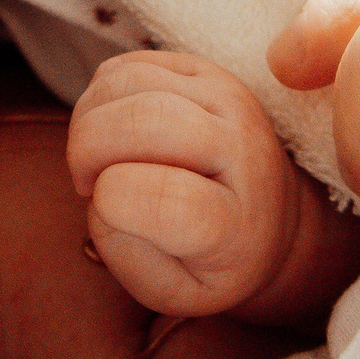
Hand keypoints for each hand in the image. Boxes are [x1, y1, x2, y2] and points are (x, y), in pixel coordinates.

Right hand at [68, 51, 359, 323]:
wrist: (273, 220)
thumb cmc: (213, 262)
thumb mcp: (174, 292)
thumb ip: (128, 255)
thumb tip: (102, 190)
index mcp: (238, 223)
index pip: (166, 199)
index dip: (111, 204)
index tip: (106, 212)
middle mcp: (242, 150)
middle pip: (142, 120)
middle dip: (86, 151)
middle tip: (87, 182)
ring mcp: (227, 101)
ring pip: (128, 82)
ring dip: (87, 119)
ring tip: (96, 156)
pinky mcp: (206, 72)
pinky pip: (128, 65)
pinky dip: (99, 95)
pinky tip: (109, 131)